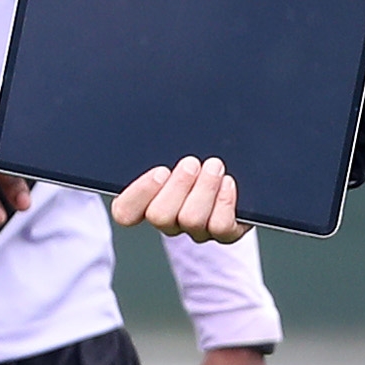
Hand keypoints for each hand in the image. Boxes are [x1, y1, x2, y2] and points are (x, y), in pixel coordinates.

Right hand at [111, 157, 246, 244]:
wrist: (239, 176)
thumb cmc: (199, 158)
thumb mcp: (174, 148)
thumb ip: (162, 149)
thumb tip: (150, 130)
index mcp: (148, 201)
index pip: (125, 212)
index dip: (139, 194)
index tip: (160, 171)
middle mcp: (170, 221)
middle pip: (159, 216)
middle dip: (178, 186)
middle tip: (191, 163)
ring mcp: (196, 230)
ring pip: (191, 221)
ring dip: (204, 188)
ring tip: (214, 166)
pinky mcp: (224, 234)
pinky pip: (220, 227)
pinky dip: (224, 201)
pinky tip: (227, 182)